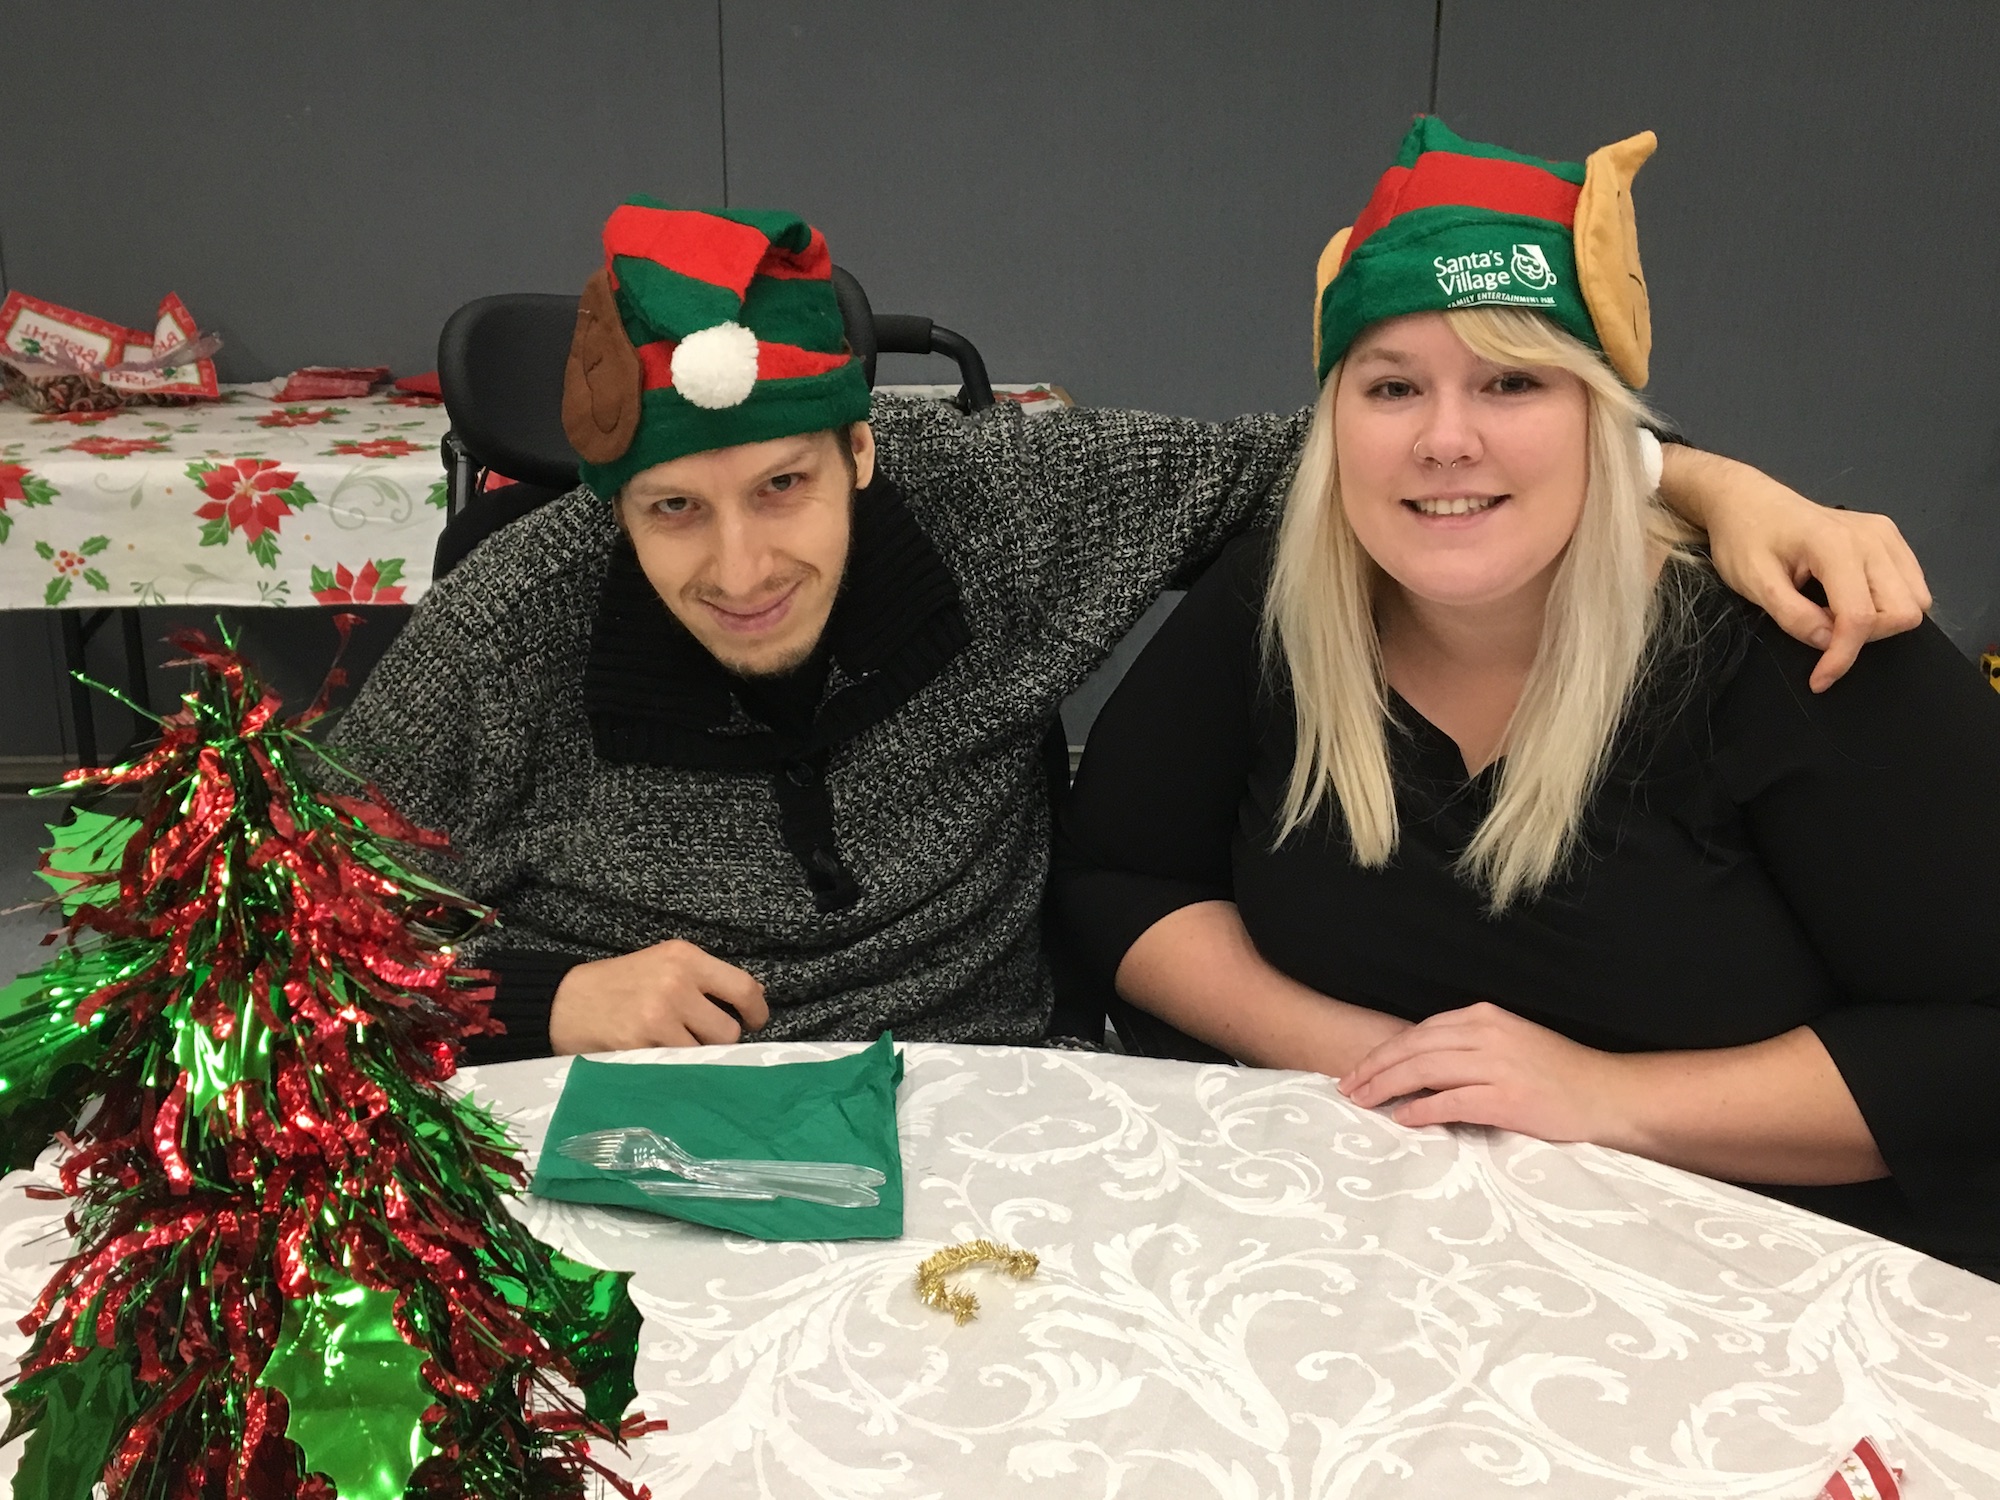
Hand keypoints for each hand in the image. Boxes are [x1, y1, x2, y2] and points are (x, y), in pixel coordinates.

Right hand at [547, 939, 768, 1053]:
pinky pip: (676, 1069)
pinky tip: (656, 1060)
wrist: (562, 1001)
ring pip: (704, 1055)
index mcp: (684, 957)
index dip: (757, 1012)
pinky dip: (672, 1070)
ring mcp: (658, 1017)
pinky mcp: (639, 1047)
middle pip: (728, 1030)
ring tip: (673, 1050)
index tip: (755, 1023)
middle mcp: (676, 983)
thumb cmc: (619, 984)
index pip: (744, 988)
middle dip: (718, 1042)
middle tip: (701, 1041)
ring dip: (695, 1059)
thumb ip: (702, 980)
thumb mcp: (662, 963)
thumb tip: (750, 1003)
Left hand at [1336, 1002, 1628, 1142]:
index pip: (1419, 1032)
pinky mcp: (1505, 1097)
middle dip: (1373, 1068)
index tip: (1358, 1069)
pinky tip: (1401, 1119)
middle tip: (1346, 1088)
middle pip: (1413, 1048)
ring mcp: (1496, 1065)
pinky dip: (1420, 1109)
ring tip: (1362, 1102)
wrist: (1606, 1093)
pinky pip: (1450, 1101)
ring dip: (1385, 1087)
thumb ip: (1468, 1047)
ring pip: (1423, 1070)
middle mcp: (1486, 1034)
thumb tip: (1420, 1064)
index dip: (1383, 1052)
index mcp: (1484, 1017)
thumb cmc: (1557, 1074)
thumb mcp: (1509, 1043)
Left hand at [1665, 446, 1930, 691]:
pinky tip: (1850, 601)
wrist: (1747, 501)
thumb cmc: (1743, 539)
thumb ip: (1792, 615)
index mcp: (1835, 545)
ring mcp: (1885, 534)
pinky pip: (1911, 584)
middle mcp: (1872, 537)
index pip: (1860, 617)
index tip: (1820, 679)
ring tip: (1833, 615)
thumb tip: (1827, 643)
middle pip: (1902, 612)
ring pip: (1915, 601)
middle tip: (1822, 633)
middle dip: (1865, 637)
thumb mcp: (1754, 582)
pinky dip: (1888, 604)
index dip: (1843, 656)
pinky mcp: (1889, 536)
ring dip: (1880, 623)